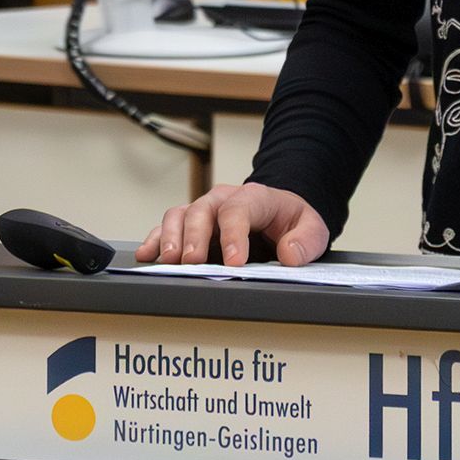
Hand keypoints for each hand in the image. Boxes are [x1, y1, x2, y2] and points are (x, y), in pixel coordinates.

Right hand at [137, 182, 330, 268]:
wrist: (282, 213)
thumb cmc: (292, 221)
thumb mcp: (312, 228)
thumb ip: (304, 241)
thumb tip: (289, 254)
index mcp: (255, 197)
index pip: (239, 210)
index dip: (234, 235)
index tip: (234, 262)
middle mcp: (224, 199)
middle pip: (202, 211)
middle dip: (195, 237)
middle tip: (192, 262)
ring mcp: (204, 210)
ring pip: (180, 215)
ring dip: (172, 238)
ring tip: (169, 261)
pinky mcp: (191, 225)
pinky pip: (167, 227)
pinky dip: (155, 240)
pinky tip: (147, 254)